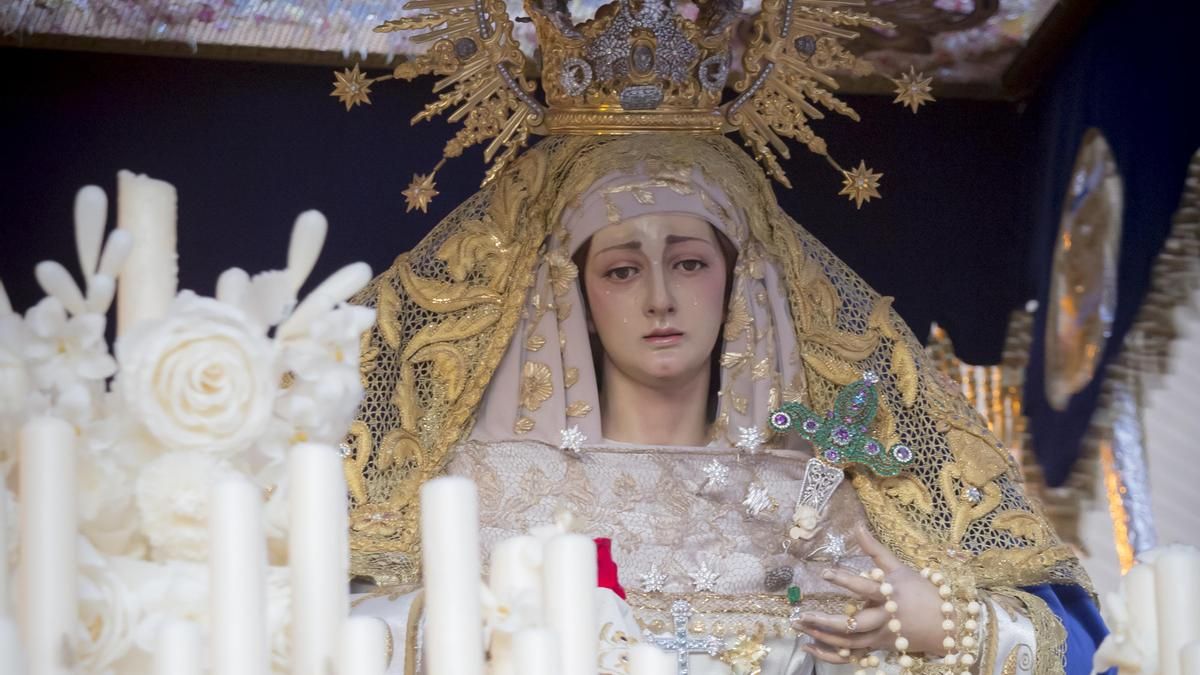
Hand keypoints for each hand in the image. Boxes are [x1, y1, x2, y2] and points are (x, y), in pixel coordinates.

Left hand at [796, 525, 949, 663]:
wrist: (947, 626)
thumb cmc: (922, 591)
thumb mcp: (900, 567)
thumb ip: (875, 549)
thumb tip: (857, 526)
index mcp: (890, 595)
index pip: (865, 587)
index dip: (845, 581)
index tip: (824, 572)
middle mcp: (884, 619)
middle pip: (854, 625)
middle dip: (826, 622)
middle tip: (802, 614)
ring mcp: (881, 637)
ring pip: (849, 643)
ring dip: (822, 637)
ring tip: (799, 626)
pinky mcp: (878, 648)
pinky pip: (852, 655)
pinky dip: (830, 655)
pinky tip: (810, 647)